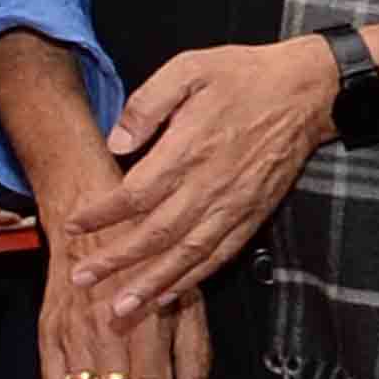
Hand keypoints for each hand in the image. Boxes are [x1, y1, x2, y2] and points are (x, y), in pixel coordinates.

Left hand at [62, 37, 332, 327]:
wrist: (306, 92)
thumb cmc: (243, 76)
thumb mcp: (189, 68)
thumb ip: (148, 103)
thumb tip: (116, 142)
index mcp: (190, 148)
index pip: (136, 193)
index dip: (102, 214)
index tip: (72, 225)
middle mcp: (211, 185)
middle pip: (156, 234)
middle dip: (116, 262)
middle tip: (82, 279)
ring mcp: (234, 205)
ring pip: (187, 255)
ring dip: (152, 285)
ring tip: (121, 310)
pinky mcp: (253, 216)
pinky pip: (219, 255)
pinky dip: (193, 278)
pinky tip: (169, 294)